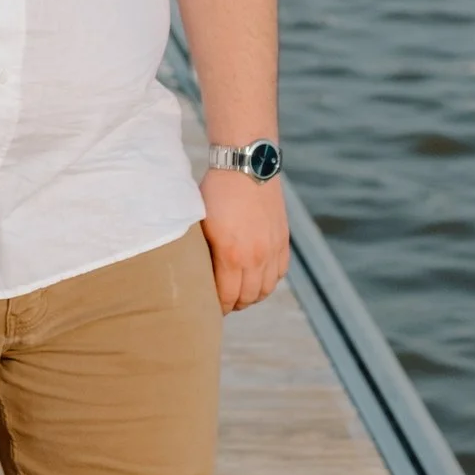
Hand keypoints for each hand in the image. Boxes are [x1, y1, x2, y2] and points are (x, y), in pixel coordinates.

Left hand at [199, 169, 288, 313]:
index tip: (208, 308)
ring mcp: (272, 249)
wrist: (246, 165)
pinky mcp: (283, 240)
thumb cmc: (215, 192)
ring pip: (266, 288)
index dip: (218, 307)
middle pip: (248, 297)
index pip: (227, 297)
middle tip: (222, 302)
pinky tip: (257, 278)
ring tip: (240, 293)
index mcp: (231, 255)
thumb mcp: (200, 223)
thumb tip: (191, 272)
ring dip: (253, 295)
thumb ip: (200, 251)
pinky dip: (269, 280)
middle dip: (234, 304)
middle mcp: (256, 257)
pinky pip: (280, 272)